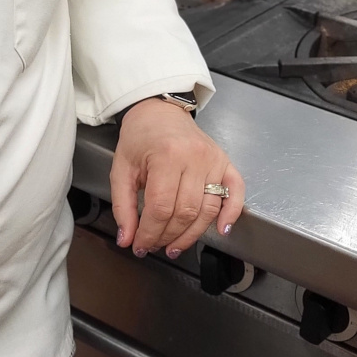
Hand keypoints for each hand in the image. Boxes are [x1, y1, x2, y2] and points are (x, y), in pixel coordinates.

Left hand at [109, 97, 244, 259]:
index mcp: (166, 155)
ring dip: (192, 234)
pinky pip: (235, 191)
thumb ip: (122, 206)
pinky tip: (221, 229)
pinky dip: (231, 213)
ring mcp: (213, 159)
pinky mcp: (225, 162)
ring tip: (175, 245)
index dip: (149, 233)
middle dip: (167, 236)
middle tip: (153, 246)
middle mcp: (194, 157)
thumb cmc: (140, 137)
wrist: (159, 111)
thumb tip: (126, 239)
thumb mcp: (121, 168)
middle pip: (185, 212)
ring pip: (207, 209)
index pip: (161, 207)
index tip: (140, 245)